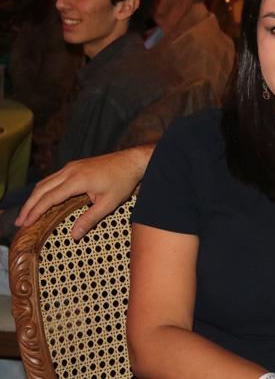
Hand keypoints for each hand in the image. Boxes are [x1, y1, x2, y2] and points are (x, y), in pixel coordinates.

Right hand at [15, 145, 153, 239]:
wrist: (132, 161)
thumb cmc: (123, 182)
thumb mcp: (109, 203)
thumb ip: (90, 219)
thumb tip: (74, 236)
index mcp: (77, 180)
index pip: (49, 197)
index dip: (35, 211)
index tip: (26, 223)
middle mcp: (70, 171)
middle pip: (41, 189)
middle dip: (29, 206)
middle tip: (20, 222)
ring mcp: (71, 167)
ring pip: (45, 182)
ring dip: (34, 198)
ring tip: (26, 214)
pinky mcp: (74, 166)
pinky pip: (53, 179)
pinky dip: (43, 191)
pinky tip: (41, 201)